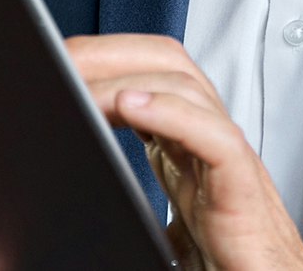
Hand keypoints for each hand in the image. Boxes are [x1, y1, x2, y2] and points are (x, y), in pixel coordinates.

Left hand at [67, 34, 302, 270]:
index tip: (60, 61)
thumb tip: (65, 202)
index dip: (108, 58)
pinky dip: (173, 114)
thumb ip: (126, 204)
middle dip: (113, 52)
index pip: (150, 75)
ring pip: (189, 89)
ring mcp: (228, 161)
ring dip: (129, 79)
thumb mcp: (157, 229)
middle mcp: (206, 143)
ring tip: (82, 87)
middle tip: (61, 57)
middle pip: (169, 66)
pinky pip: (214, 138)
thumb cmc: (223, 264)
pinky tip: (132, 105)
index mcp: (184, 149)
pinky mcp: (242, 191)